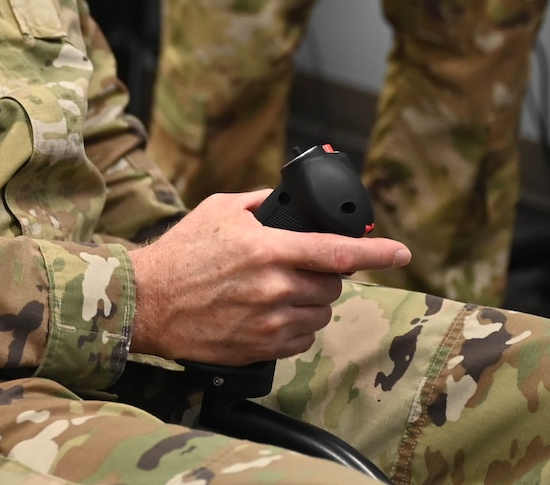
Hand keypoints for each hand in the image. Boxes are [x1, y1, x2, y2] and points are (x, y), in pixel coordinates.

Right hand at [128, 191, 411, 365]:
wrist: (147, 302)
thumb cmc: (180, 254)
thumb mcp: (218, 210)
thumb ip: (261, 203)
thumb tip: (290, 201)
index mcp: (267, 249)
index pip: (336, 252)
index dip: (376, 252)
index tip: (402, 251)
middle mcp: (274, 287)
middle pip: (332, 284)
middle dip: (323, 274)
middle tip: (296, 267)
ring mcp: (270, 321)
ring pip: (320, 312)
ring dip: (309, 300)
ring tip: (276, 290)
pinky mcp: (263, 348)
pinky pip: (302, 337)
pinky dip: (295, 324)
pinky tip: (267, 312)